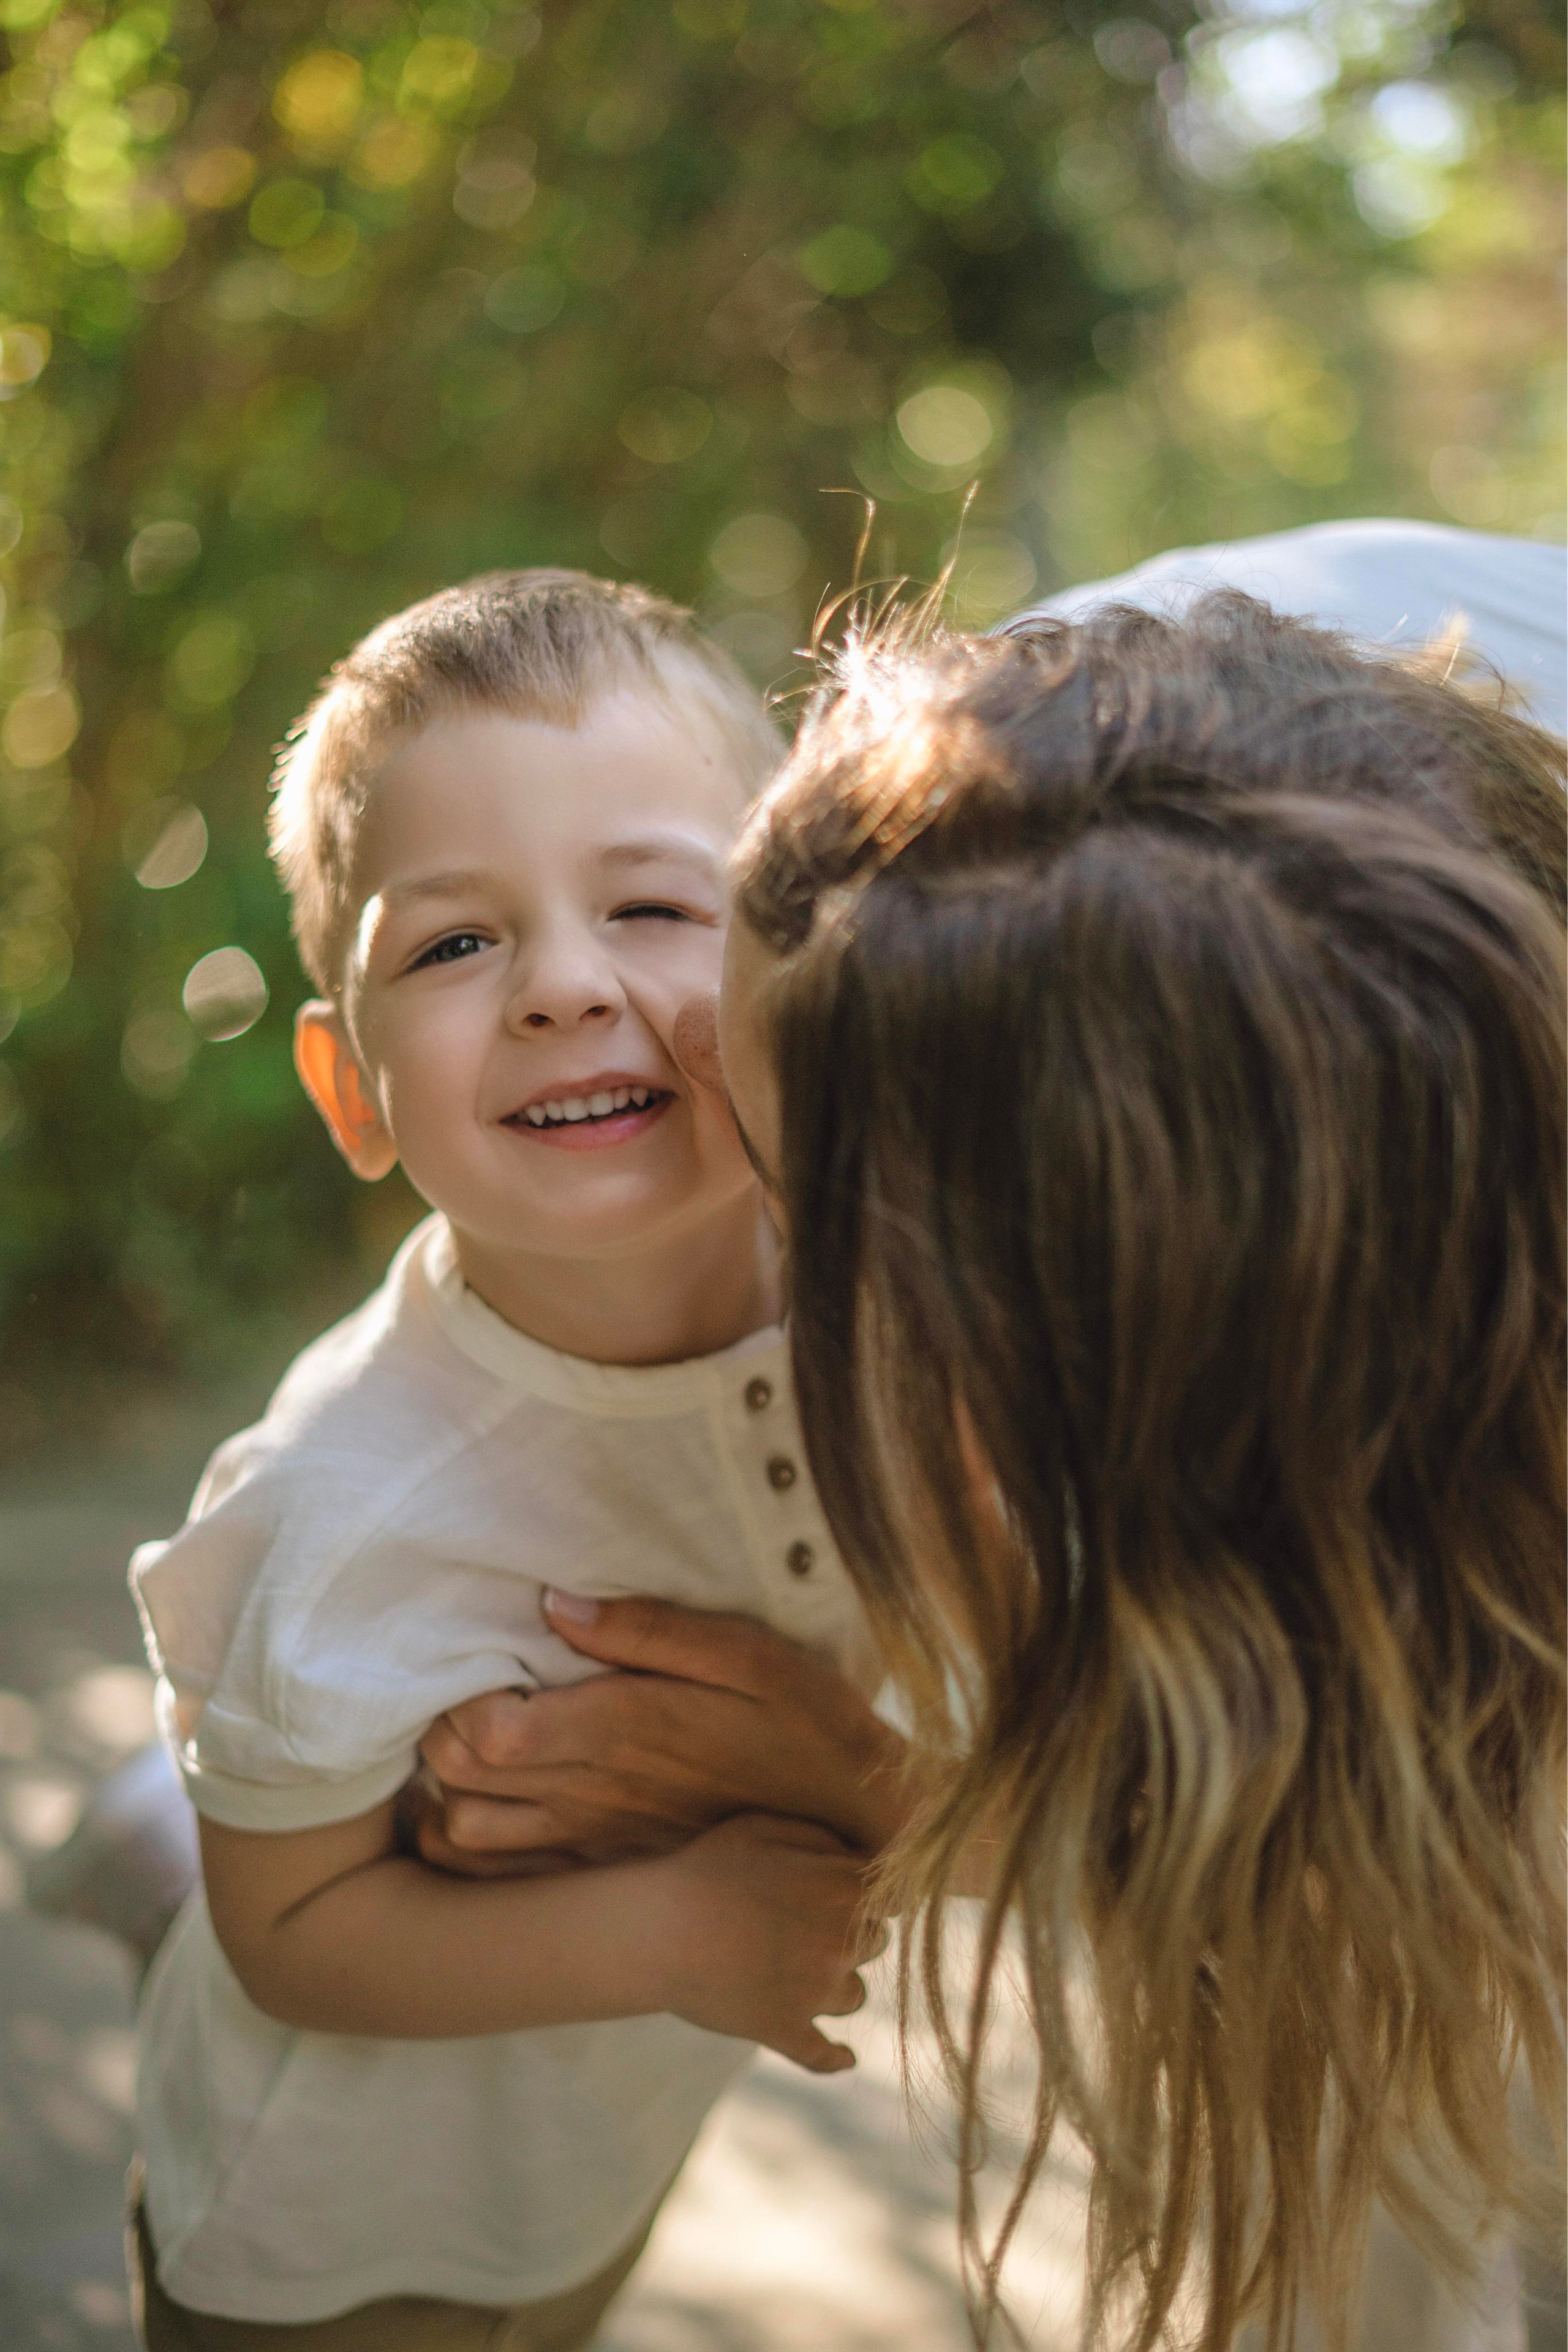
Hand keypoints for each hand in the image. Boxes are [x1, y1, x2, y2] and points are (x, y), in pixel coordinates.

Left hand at [415, 1594, 915, 1875]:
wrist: (861, 1833)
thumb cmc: (810, 1726)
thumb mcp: (751, 1658)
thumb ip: (651, 1630)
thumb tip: (554, 1602)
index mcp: (624, 1731)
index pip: (490, 1730)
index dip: (457, 1694)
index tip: (471, 1656)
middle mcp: (596, 1794)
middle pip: (461, 1776)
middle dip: (439, 1729)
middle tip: (458, 1686)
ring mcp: (595, 1841)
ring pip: (467, 1830)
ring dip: (446, 1786)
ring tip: (467, 1740)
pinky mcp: (605, 1869)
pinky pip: (502, 1875)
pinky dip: (468, 1842)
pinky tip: (482, 1802)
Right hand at [655, 1811, 884, 2073]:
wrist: (658, 1929)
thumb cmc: (709, 1868)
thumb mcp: (765, 1828)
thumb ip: (823, 1838)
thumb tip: (862, 1855)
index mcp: (841, 1890)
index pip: (890, 1897)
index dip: (870, 1895)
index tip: (850, 1893)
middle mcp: (839, 1944)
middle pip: (876, 1942)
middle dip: (852, 1933)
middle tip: (813, 1923)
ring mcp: (814, 1993)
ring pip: (854, 1995)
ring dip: (837, 1983)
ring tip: (801, 1970)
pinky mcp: (785, 2031)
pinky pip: (823, 2055)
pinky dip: (835, 2058)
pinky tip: (844, 2057)